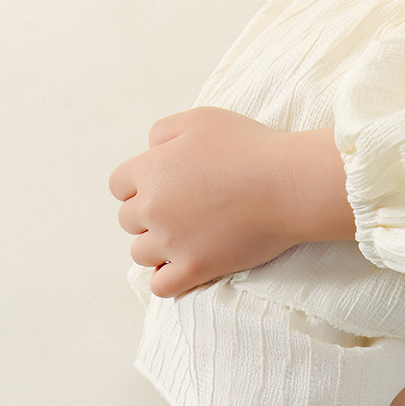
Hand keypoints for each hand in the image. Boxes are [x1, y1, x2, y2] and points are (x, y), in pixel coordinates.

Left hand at [109, 107, 354, 297]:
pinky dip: (165, 279)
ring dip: (156, 247)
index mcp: (149, 171)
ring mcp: (172, 243)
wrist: (286, 185)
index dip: (138, 185)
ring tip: (182, 239)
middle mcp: (153, 209)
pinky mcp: (196, 269)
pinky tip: (181, 268)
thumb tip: (150, 151)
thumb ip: (163, 131)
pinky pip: (160, 286)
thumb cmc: (247, 148)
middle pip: (128, 220)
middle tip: (181, 211)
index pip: (118, 185)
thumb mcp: (200, 119)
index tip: (165, 187)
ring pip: (140, 254)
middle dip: (148, 216)